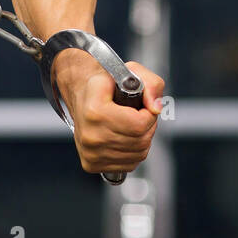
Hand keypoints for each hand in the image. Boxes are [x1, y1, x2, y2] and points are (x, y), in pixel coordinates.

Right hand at [55, 50, 165, 175]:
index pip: (139, 125)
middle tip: (140, 116)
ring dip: (143, 139)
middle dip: (148, 127)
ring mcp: (90, 153)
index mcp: (95, 112)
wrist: (81, 96)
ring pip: (138, 154)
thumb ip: (152, 85)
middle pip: (141, 141)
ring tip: (132, 125)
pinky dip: (134, 152)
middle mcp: (90, 136)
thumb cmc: (108, 84)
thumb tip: (156, 109)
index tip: (143, 108)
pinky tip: (126, 138)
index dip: (149, 115)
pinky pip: (129, 164)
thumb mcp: (132, 72)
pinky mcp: (91, 164)